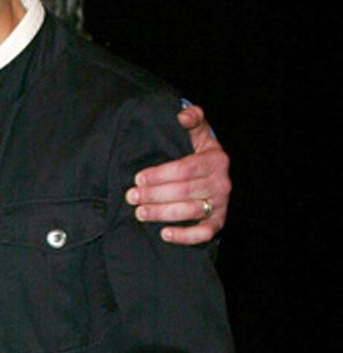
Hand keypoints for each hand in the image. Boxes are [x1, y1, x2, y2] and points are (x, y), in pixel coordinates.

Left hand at [125, 103, 230, 243]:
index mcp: (216, 159)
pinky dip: (185, 236)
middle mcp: (221, 182)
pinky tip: (164, 233)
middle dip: (154, 195)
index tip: (138, 178)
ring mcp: (221, 204)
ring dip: (162, 214)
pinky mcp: (218, 222)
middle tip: (131, 197)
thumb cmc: (199, 151)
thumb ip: (192, 119)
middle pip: (184, 191)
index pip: (185, 169)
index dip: (160, 175)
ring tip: (140, 213)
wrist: (214, 171)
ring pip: (190, 212)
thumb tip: (182, 115)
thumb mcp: (197, 131)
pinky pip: (203, 233)